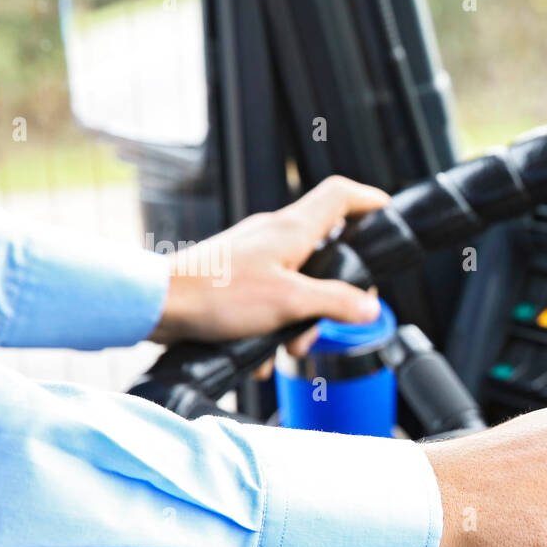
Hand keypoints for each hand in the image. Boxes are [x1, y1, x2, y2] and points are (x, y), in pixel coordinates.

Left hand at [150, 175, 390, 350]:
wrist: (158, 303)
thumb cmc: (217, 295)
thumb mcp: (290, 303)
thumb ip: (335, 302)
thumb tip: (369, 308)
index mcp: (292, 230)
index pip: (342, 196)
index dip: (370, 201)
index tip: (388, 215)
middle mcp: (274, 235)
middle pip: (327, 249)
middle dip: (336, 291)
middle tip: (337, 317)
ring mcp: (254, 254)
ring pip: (299, 281)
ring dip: (301, 317)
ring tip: (288, 345)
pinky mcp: (237, 274)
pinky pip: (271, 297)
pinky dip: (273, 324)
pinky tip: (261, 350)